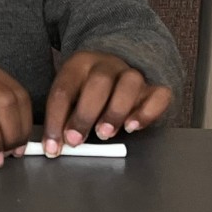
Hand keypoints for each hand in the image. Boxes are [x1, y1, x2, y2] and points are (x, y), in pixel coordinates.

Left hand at [42, 51, 172, 155]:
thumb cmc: (85, 91)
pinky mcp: (153, 87)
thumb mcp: (70, 97)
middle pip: (99, 82)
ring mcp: (132, 74)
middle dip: (85, 114)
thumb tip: (55, 146)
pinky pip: (158, 95)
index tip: (53, 147)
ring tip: (105, 134)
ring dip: (116, 111)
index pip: (64, 90)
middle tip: (76, 140)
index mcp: (78, 64)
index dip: (56, 120)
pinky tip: (132, 127)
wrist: (115, 71)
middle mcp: (106, 65)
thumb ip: (64, 117)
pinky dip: (147, 113)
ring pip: (130, 83)